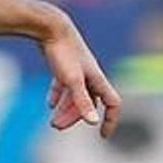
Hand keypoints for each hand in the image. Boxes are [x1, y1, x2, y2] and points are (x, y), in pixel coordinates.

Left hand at [41, 17, 120, 137]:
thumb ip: (82, 101)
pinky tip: (49, 105)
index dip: (111, 120)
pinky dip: (58, 95)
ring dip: (65, 109)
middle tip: (57, 127)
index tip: (103, 135)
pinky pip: (64, 84)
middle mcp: (91, 75)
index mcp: (98, 79)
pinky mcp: (63, 64)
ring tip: (52, 122)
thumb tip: (93, 122)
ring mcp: (77, 70)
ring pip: (76, 95)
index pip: (112, 103)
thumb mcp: (72, 80)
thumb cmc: (63, 53)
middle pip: (88, 102)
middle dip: (75, 117)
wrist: (50, 27)